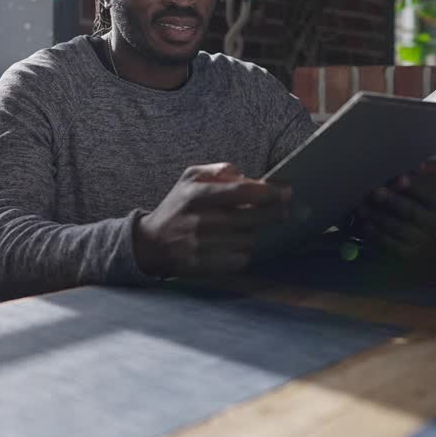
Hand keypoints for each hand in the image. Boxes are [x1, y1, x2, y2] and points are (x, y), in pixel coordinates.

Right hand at [133, 163, 291, 276]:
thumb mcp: (190, 178)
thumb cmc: (177, 207)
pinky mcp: (206, 266)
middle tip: (282, 210)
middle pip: (252, 218)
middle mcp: (201, 220)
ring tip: (243, 228)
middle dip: (274, 213)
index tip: (285, 191)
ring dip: (253, 233)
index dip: (268, 193)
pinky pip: (241, 259)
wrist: (150, 244)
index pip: (241, 192)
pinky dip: (243, 252)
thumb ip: (218, 170)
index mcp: (197, 195)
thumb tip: (247, 176)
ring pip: (249, 239)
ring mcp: (203, 246)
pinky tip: (233, 244)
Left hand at [345, 173, 435, 258]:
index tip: (398, 178)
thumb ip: (408, 179)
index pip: (425, 193)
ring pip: (398, 228)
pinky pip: (389, 244)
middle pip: (411, 211)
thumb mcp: (409, 191)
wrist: (409, 237)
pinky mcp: (406, 254)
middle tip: (374, 192)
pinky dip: (376, 234)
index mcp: (435, 204)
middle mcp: (432, 223)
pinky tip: (365, 226)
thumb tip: (417, 166)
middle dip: (391, 200)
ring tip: (362, 208)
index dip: (411, 186)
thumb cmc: (406, 205)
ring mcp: (420, 241)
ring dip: (378, 217)